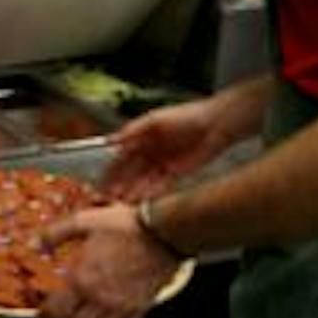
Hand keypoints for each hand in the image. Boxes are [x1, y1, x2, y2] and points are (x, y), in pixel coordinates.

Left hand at [33, 204, 181, 317]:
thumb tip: (36, 242)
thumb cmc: (127, 227)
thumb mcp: (84, 221)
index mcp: (82, 280)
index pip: (56, 312)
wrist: (164, 234)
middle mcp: (100, 298)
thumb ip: (56, 233)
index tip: (42, 317)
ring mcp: (122, 306)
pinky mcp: (141, 307)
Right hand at [101, 96, 240, 201]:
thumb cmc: (185, 116)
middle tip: (109, 197)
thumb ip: (132, 131)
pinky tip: (141, 198)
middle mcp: (152, 152)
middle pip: (131, 172)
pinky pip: (161, 185)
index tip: (102, 182)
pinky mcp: (178, 173)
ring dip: (133, 191)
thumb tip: (110, 141)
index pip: (122, 157)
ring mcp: (164, 164)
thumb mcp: (154, 120)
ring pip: (144, 181)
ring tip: (123, 201)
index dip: (112, 170)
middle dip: (120, 184)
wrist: (215, 124)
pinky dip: (151, 192)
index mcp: (143, 138)